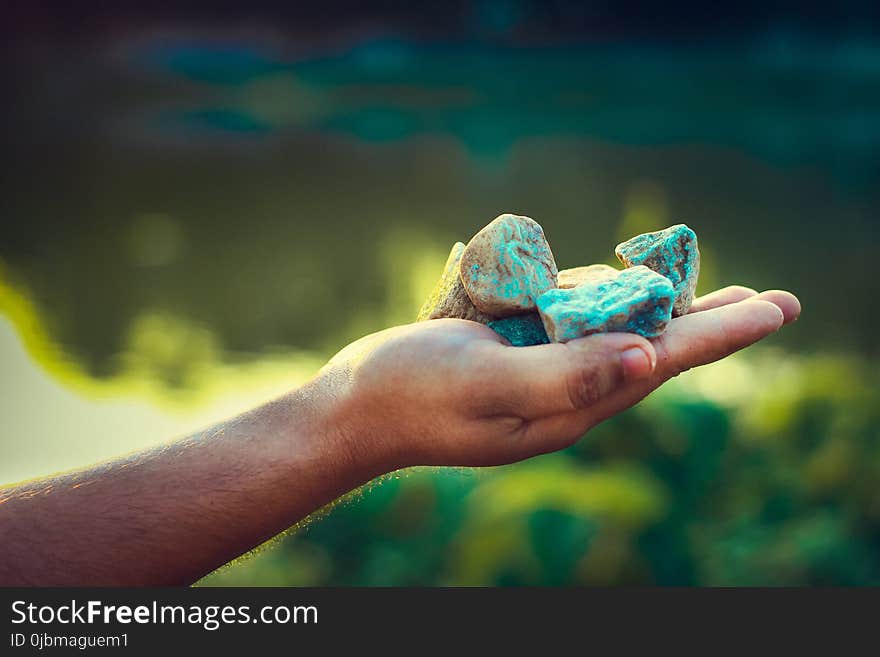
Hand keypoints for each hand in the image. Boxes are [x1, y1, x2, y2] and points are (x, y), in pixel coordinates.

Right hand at [318, 287, 799, 470]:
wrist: (356, 409)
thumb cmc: (413, 395)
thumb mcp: (486, 382)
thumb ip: (564, 375)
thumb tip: (649, 360)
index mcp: (571, 404)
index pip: (664, 360)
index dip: (723, 332)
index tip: (776, 307)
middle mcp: (567, 391)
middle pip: (655, 346)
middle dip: (710, 322)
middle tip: (765, 300)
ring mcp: (541, 374)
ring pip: (613, 330)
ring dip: (652, 303)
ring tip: (696, 287)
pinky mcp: (516, 355)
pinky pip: (569, 321)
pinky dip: (592, 297)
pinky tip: (602, 284)